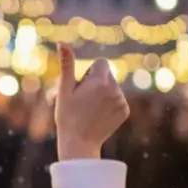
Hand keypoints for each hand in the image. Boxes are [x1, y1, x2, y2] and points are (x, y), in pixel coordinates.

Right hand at [54, 45, 128, 160]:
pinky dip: (110, 105)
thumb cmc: (67, 116)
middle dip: (97, 83)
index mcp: (99, 81)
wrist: (79, 143)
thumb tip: (62, 44)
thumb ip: (67, 65)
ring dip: (103, 94)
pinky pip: (118, 99)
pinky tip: (99, 116)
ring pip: (113, 87)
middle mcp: (114, 89)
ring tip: (91, 110)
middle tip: (84, 101)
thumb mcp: (64, 90)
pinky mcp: (125, 111)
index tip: (82, 88)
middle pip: (107, 75)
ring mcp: (121, 100)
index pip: (101, 63)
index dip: (89, 74)